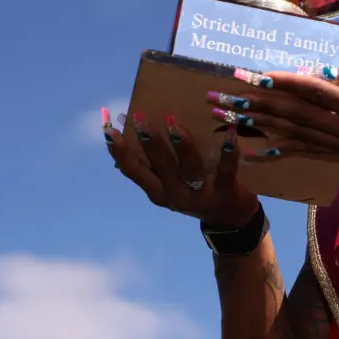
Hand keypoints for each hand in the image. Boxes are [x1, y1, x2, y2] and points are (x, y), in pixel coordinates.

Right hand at [103, 109, 258, 228]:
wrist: (230, 219)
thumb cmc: (196, 191)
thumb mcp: (172, 182)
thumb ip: (157, 162)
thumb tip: (135, 127)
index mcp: (158, 191)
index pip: (133, 171)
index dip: (119, 152)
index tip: (108, 130)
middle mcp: (176, 195)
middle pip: (161, 167)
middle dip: (150, 143)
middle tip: (142, 119)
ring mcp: (201, 195)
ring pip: (190, 168)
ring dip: (182, 145)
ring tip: (175, 125)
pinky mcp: (226, 191)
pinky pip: (226, 170)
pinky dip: (228, 152)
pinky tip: (230, 134)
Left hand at [212, 67, 338, 170]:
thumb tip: (315, 70)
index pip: (316, 92)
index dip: (284, 82)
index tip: (255, 73)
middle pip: (295, 115)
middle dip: (256, 103)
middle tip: (223, 93)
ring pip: (293, 134)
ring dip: (257, 124)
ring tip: (227, 116)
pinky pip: (305, 152)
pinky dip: (276, 151)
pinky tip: (252, 151)